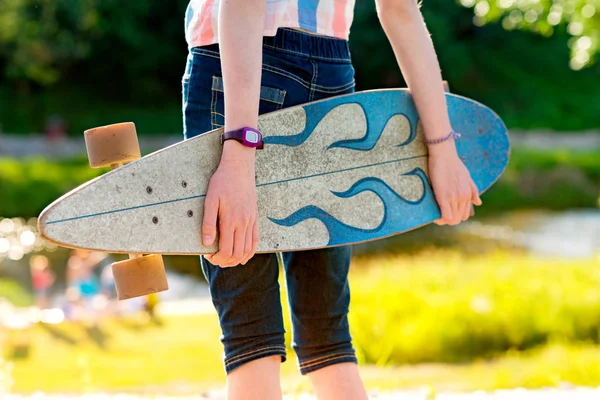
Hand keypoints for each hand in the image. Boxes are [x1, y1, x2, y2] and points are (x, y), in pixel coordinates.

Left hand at [202, 141, 258, 266]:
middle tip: (215, 260)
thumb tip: (207, 243)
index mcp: (230, 221)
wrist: (239, 168)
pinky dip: (250, 252)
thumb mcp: (210, 200)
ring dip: (237, 259)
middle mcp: (243, 224)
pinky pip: (256, 240)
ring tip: (226, 260)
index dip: (217, 258)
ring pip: (247, 250)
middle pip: (237, 253)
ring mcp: (251, 221)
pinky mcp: (255, 218)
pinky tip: (243, 256)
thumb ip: (208, 223)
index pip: (226, 250)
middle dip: (225, 262)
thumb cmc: (222, 182)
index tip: (208, 256)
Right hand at [428, 142, 481, 225]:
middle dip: (449, 219)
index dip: (455, 216)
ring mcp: (454, 198)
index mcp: (468, 194)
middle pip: (458, 219)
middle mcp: (463, 198)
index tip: (446, 212)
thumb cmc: (454, 164)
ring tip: (436, 214)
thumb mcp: (467, 177)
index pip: (464, 215)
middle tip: (439, 213)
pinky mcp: (444, 197)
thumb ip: (473, 190)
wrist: (444, 155)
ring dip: (443, 220)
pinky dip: (440, 219)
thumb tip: (478, 203)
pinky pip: (445, 216)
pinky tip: (434, 216)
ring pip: (452, 220)